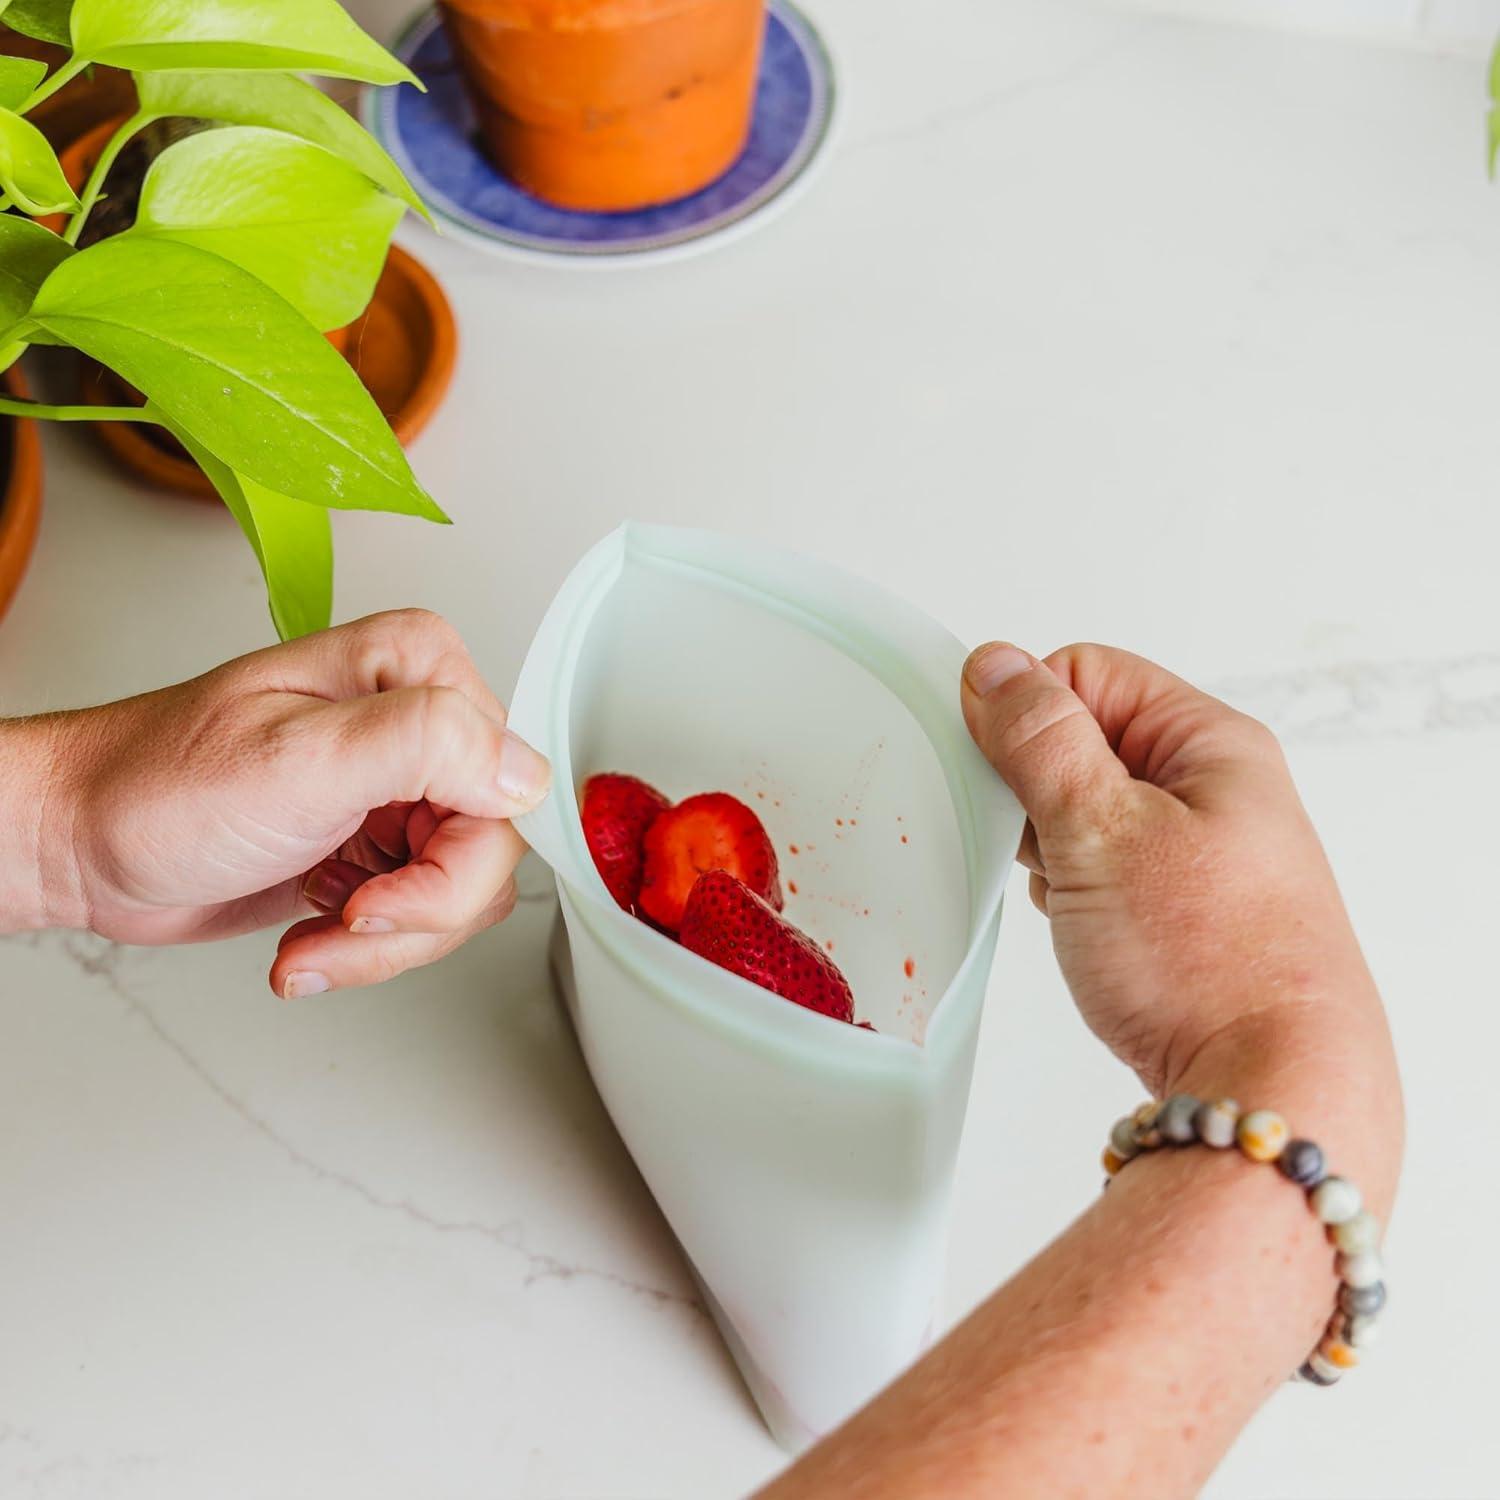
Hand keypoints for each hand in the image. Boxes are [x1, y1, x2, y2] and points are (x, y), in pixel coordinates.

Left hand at [7, 609, 549, 996]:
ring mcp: (402, 786)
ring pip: (461, 895)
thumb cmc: (157, 785)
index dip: (455, 865)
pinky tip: (309, 934)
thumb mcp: (299, 758)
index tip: (378, 896)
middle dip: (413, 916)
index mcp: (419, 673)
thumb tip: (523, 771)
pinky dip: (366, 948)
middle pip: (490, 852)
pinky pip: (423, 915)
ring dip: (383, 942)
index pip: (508, 788)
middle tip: (343, 924)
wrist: (82, 842)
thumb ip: (427, 745)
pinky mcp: (379, 841)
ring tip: (312, 937)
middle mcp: (420, 724)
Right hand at [961, 642, 1396, 1109]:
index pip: (1086, 672)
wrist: (1273, 1087)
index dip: (1028, 713)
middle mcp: (1214, 787)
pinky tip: (1086, 930)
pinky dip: (1076, 891)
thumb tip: (995, 666)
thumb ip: (1040, 740)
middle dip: (1037, 789)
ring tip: (1073, 898)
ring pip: (1087, 810)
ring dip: (1053, 846)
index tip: (1000, 770)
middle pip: (1084, 739)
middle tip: (1044, 846)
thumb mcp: (1102, 830)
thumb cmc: (1206, 960)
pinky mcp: (1183, 910)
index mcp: (1209, 742)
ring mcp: (1201, 852)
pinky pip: (1103, 868)